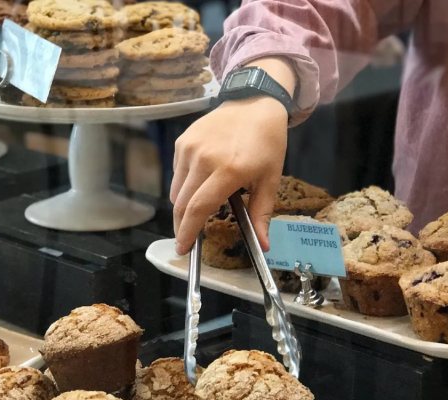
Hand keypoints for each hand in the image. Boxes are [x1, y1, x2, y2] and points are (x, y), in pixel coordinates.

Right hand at [170, 57, 295, 254]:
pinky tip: (200, 182)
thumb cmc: (267, 143)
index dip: (188, 232)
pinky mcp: (182, 142)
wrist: (255, 103)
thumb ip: (261, 213)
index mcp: (229, 170)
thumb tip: (263, 246)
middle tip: (186, 240)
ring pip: (177, 191)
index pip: (199, 208)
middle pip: (182, 204)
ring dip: (184, 206)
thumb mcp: (270, 179)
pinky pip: (177, 174)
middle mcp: (204, 159)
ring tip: (199, 209)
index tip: (183, 249)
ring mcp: (190, 149)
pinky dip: (184, 186)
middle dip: (181, 226)